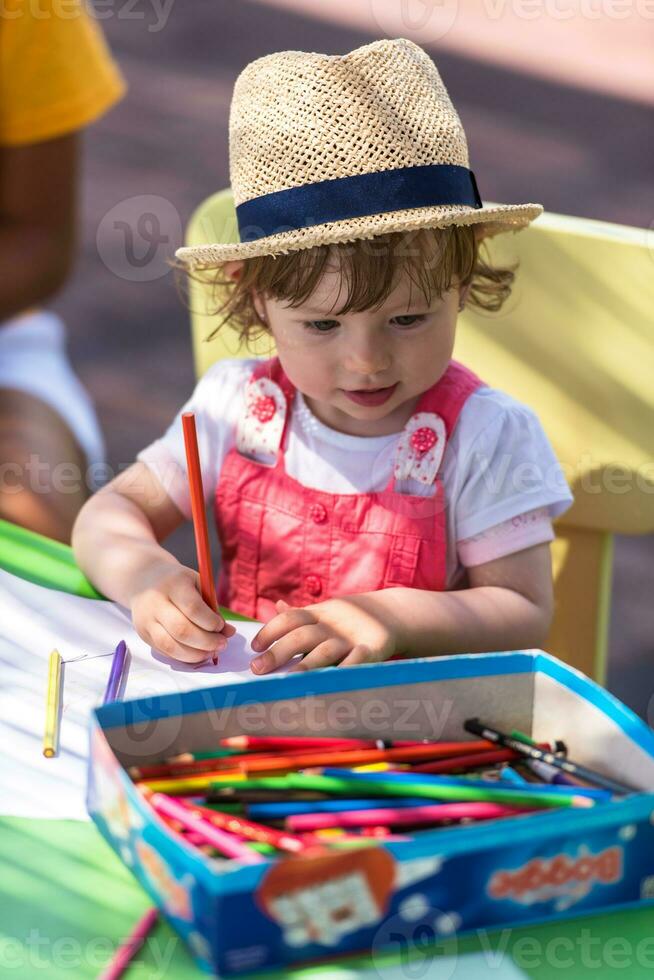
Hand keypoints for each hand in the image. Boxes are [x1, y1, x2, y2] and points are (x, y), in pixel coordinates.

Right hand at [130, 560, 234, 663]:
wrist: (144, 579)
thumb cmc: (179, 582)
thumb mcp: (197, 584)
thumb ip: (212, 607)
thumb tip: (229, 632)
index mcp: (173, 584)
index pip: (193, 608)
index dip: (211, 622)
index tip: (222, 626)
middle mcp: (155, 602)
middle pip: (181, 630)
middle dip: (207, 642)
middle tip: (222, 644)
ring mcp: (146, 620)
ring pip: (171, 646)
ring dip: (196, 654)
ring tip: (212, 651)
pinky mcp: (143, 634)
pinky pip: (166, 651)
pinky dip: (184, 656)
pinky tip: (198, 653)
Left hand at [250, 594, 400, 672]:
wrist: (388, 615)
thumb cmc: (345, 620)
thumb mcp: (324, 613)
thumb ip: (299, 615)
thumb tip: (276, 606)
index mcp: (317, 615)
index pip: (289, 619)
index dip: (270, 631)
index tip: (254, 647)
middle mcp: (331, 626)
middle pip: (301, 636)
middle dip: (278, 652)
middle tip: (257, 669)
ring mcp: (350, 638)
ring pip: (325, 651)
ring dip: (306, 666)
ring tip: (288, 681)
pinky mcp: (370, 649)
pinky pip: (356, 660)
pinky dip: (345, 670)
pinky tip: (330, 682)